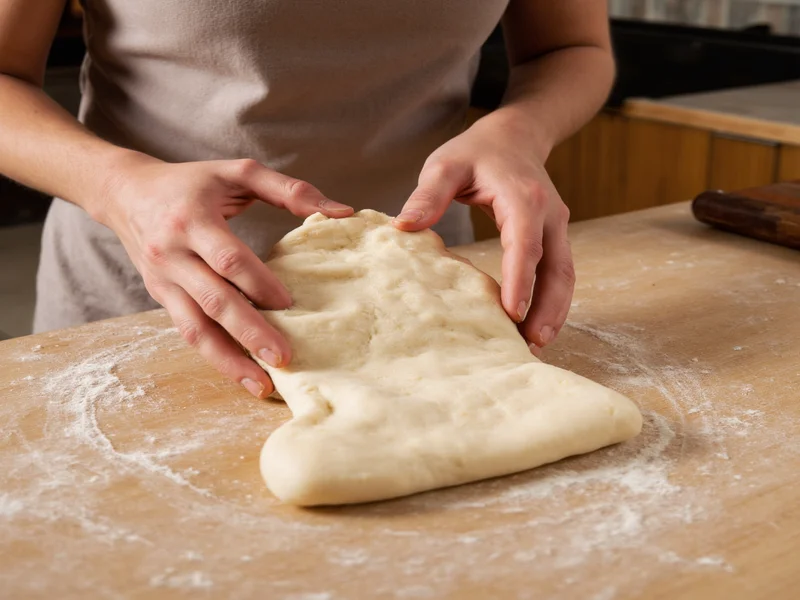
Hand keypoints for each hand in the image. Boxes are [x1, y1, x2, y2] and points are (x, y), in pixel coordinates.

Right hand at [96, 154, 352, 396]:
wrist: (125, 192)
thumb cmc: (191, 182)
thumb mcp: (237, 172)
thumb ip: (289, 190)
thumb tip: (342, 211)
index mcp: (192, 219)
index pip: (227, 258)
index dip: (259, 283)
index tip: (289, 304)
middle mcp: (173, 253)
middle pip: (213, 299)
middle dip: (249, 332)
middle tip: (284, 358)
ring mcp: (162, 280)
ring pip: (194, 327)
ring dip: (228, 360)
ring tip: (261, 385)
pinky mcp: (159, 297)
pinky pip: (186, 331)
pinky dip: (214, 355)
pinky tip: (240, 372)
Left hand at [393, 111, 573, 354]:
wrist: (514, 136)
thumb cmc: (476, 151)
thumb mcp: (445, 164)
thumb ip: (428, 194)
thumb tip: (404, 226)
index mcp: (523, 198)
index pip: (525, 244)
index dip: (521, 280)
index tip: (513, 313)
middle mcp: (549, 215)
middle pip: (557, 268)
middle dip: (548, 308)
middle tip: (533, 345)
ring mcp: (557, 227)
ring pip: (564, 275)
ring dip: (555, 311)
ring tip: (537, 345)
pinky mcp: (554, 237)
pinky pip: (559, 273)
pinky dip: (552, 301)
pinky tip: (536, 325)